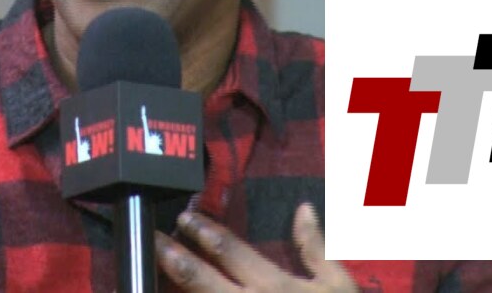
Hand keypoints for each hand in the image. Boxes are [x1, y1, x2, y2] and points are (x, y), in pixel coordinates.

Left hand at [154, 203, 356, 291]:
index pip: (230, 251)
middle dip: (173, 255)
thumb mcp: (338, 286)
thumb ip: (316, 248)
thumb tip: (303, 208)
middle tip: (153, 238)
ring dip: (173, 288)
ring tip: (154, 271)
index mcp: (273, 286)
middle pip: (199, 278)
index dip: (204, 231)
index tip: (185, 218)